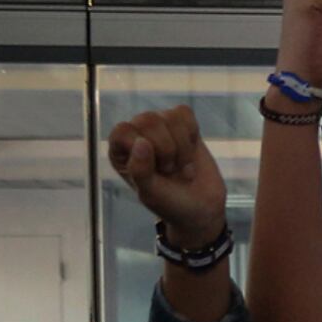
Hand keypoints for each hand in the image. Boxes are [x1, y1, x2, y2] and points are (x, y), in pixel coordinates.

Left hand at [106, 106, 226, 242]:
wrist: (201, 208)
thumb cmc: (169, 202)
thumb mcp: (149, 193)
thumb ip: (140, 170)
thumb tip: (141, 141)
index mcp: (121, 149)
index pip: (123, 131)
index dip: (143, 148)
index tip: (156, 170)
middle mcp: (138, 133)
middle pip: (149, 120)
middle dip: (167, 149)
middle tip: (170, 171)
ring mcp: (161, 127)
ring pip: (170, 118)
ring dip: (182, 147)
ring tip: (181, 166)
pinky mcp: (183, 125)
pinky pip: (185, 113)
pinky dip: (191, 135)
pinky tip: (190, 151)